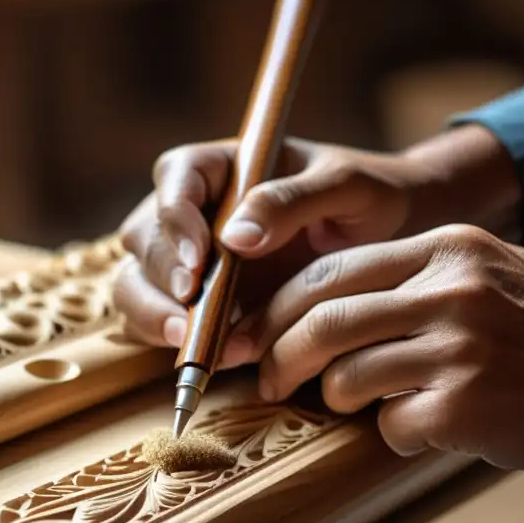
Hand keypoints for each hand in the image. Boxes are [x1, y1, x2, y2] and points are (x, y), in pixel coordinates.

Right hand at [114, 135, 444, 364]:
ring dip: (151, 310)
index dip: (176, 216)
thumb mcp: (346, 187)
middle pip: (145, 235)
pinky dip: (170, 339)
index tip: (201, 256)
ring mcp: (188, 260)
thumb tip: (235, 237)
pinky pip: (159, 320)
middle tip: (190, 302)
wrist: (386, 244)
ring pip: (136, 280)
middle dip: (161, 272)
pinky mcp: (195, 304)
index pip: (176, 177)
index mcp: (222, 166)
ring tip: (186, 338)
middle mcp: (192, 211)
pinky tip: (203, 356)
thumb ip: (292, 201)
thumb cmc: (366, 200)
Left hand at [241, 223, 523, 476]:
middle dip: (279, 358)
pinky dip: (392, 433)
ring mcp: (459, 347)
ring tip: (362, 405)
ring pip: (346, 378)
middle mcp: (449, 290)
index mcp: (446, 249)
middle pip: (322, 322)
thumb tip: (320, 305)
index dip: (279, 309)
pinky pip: (389, 424)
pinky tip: (420, 429)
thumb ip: (411, 278)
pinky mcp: (468, 405)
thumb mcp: (488, 271)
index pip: (330, 271)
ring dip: (338, 400)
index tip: (255, 337)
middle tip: (267, 383)